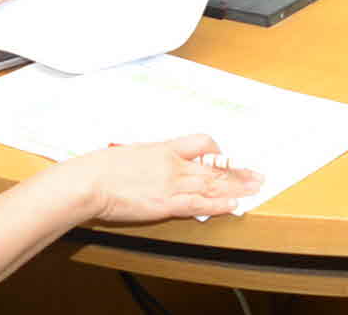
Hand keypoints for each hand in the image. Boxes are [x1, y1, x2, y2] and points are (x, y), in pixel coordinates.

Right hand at [57, 134, 261, 223]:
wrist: (90, 182)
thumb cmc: (100, 168)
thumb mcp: (128, 153)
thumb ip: (146, 159)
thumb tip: (149, 164)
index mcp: (163, 148)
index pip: (200, 142)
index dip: (215, 150)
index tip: (224, 156)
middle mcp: (173, 165)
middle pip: (213, 167)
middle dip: (238, 172)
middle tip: (258, 175)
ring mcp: (171, 184)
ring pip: (212, 184)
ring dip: (236, 187)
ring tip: (255, 188)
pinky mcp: (166, 204)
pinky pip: (199, 204)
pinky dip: (218, 204)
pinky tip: (234, 204)